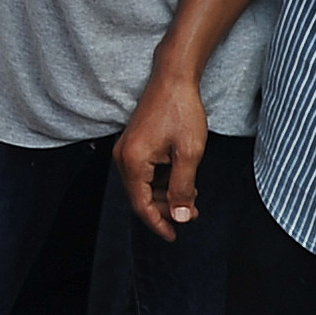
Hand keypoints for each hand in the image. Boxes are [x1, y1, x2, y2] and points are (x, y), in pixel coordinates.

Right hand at [115, 66, 211, 240]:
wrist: (173, 78)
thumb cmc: (181, 111)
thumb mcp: (189, 154)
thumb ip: (183, 188)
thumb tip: (181, 216)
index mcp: (133, 162)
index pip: (141, 205)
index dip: (158, 223)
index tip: (173, 236)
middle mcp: (123, 158)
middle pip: (140, 197)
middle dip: (165, 209)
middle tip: (191, 213)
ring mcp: (126, 150)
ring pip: (143, 185)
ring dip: (165, 195)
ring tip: (191, 196)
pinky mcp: (133, 144)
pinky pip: (144, 172)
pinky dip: (161, 181)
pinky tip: (180, 179)